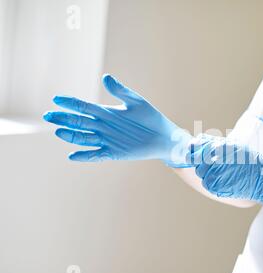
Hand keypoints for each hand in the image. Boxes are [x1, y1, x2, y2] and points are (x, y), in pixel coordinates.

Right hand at [43, 74, 192, 165]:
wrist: (164, 137)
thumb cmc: (151, 118)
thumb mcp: (136, 101)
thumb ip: (120, 91)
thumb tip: (105, 77)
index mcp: (107, 112)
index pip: (84, 107)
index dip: (70, 103)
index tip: (56, 99)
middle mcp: (103, 126)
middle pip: (79, 122)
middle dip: (64, 119)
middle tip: (48, 116)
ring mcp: (107, 140)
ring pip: (84, 138)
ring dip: (72, 136)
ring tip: (59, 132)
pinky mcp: (113, 152)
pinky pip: (96, 155)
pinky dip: (85, 156)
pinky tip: (73, 155)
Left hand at [190, 136, 262, 207]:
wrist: (261, 179)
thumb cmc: (249, 160)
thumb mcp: (233, 145)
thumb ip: (214, 142)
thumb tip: (196, 141)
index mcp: (219, 147)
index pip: (196, 145)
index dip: (193, 148)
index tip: (194, 149)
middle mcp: (215, 159)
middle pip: (195, 159)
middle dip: (201, 161)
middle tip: (212, 162)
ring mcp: (213, 174)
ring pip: (200, 171)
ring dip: (206, 171)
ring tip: (221, 170)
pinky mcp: (214, 186)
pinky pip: (206, 182)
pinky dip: (211, 180)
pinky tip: (223, 178)